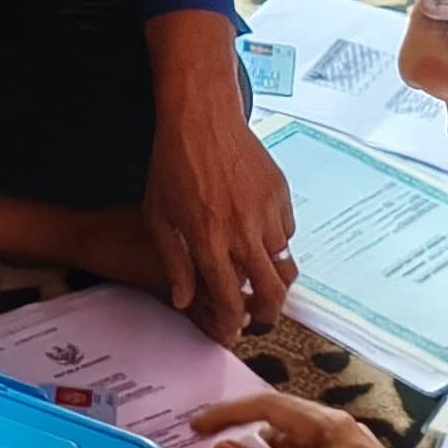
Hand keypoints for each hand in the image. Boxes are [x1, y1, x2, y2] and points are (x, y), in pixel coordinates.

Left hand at [143, 20, 296, 342]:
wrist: (201, 116)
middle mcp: (242, 230)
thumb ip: (175, 262)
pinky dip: (277, 243)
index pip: (229, 297)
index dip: (233, 322)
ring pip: (284, 264)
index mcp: (208, 238)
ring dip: (274, 279)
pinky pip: (288, 232)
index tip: (233, 331)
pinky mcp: (280, 194)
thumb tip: (185, 301)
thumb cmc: (173, 163)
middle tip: (259, 317)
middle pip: (270, 291)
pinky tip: (261, 238)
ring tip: (263, 283)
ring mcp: (266, 211)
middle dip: (266, 313)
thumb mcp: (159, 215)